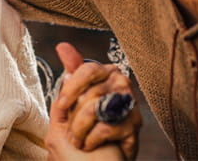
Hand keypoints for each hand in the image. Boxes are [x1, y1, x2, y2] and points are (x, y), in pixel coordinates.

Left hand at [48, 42, 140, 159]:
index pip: (88, 69)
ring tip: (77, 140)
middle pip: (90, 93)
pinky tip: (90, 144)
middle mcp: (120, 83)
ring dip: (80, 130)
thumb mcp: (72, 99)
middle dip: (74, 117)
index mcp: (105, 73)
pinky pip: (105, 128)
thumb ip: (71, 73)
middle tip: (70, 132)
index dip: (72, 88)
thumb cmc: (86, 126)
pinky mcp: (135, 124)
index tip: (62, 105)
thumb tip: (63, 47)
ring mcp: (130, 103)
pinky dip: (91, 140)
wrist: (100, 156)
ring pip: (97, 109)